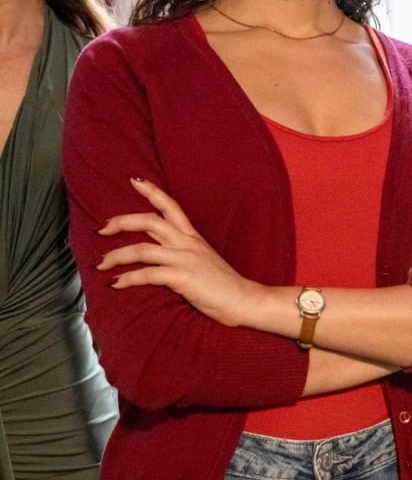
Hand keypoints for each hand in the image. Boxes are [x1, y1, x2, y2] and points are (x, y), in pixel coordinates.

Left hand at [96, 177, 253, 325]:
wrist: (244, 300)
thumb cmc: (223, 285)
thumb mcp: (203, 260)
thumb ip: (182, 253)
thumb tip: (158, 253)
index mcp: (192, 237)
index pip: (170, 206)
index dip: (151, 191)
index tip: (133, 180)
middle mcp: (187, 243)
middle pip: (149, 221)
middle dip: (122, 222)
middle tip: (102, 228)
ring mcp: (185, 259)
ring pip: (142, 249)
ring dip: (116, 255)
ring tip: (100, 264)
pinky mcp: (183, 278)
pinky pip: (148, 274)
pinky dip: (128, 278)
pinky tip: (116, 284)